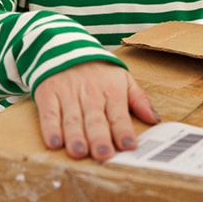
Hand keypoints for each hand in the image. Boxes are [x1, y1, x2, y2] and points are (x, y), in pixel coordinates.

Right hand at [33, 61, 158, 161]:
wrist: (65, 47)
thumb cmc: (98, 70)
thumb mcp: (123, 78)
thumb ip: (139, 99)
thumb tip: (154, 119)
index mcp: (112, 91)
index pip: (119, 114)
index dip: (124, 130)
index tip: (129, 146)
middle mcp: (91, 95)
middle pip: (95, 120)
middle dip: (99, 138)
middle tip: (103, 155)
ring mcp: (68, 95)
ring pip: (72, 119)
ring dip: (75, 137)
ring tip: (79, 152)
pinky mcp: (48, 94)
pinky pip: (48, 113)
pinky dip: (50, 128)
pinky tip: (54, 142)